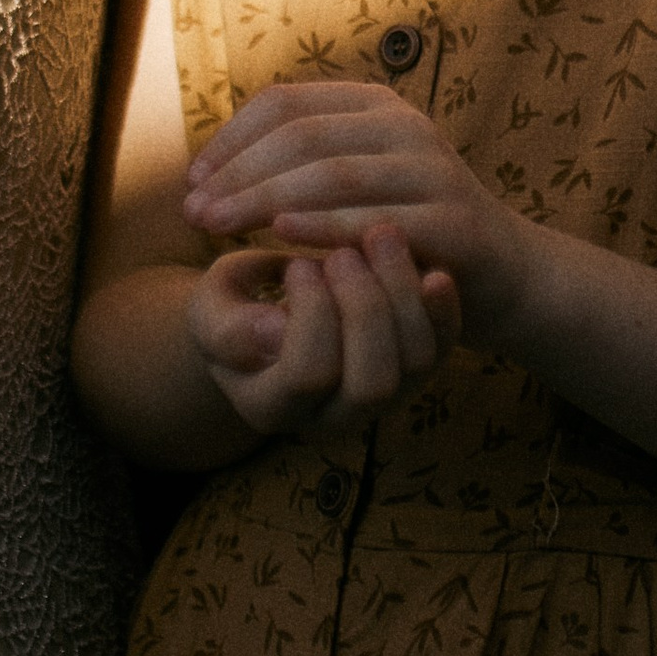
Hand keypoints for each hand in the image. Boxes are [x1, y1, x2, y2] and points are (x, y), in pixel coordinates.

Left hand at [186, 84, 536, 344]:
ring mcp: (432, 168)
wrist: (499, 275)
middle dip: (237, 174)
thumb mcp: (353, 183)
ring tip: (217, 226)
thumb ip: (297, 168)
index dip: (229, 139)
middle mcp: (405, 126)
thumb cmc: (405, 231)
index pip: (284, 104)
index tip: (191, 181)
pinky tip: (278, 235)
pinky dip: (322, 224)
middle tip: (192, 212)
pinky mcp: (452, 217)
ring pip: (332, 173)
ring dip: (264, 199)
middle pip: (301, 137)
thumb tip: (207, 173)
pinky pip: (374, 218)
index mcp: (375, 106)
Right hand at [186, 231, 459, 438]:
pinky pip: (444, 348)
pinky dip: (444, 310)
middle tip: (344, 251)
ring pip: (416, 364)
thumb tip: (274, 332)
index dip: (311, 314)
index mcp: (271, 408)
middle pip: (372, 384)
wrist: (267, 317)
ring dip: (404, 296)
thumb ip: (228, 327)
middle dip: (365, 307)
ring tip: (380, 237)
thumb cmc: (233, 309)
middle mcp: (332, 418)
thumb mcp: (211, 311)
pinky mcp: (416, 370)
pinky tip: (434, 270)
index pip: (308, 376)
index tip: (298, 263)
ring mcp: (380, 399)